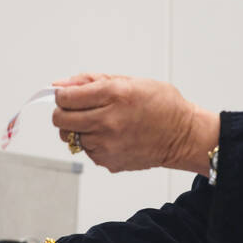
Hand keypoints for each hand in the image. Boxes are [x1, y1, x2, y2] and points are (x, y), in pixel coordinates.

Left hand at [51, 73, 218, 173]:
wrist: (183, 136)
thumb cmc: (161, 105)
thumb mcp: (129, 81)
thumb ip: (91, 81)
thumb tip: (60, 85)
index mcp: (113, 95)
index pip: (65, 97)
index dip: (62, 95)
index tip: (68, 96)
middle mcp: (108, 121)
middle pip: (61, 120)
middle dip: (64, 113)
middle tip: (77, 110)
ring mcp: (107, 144)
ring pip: (71, 137)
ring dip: (80, 129)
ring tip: (102, 123)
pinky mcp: (108, 161)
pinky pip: (87, 151)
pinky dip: (93, 143)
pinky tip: (111, 136)